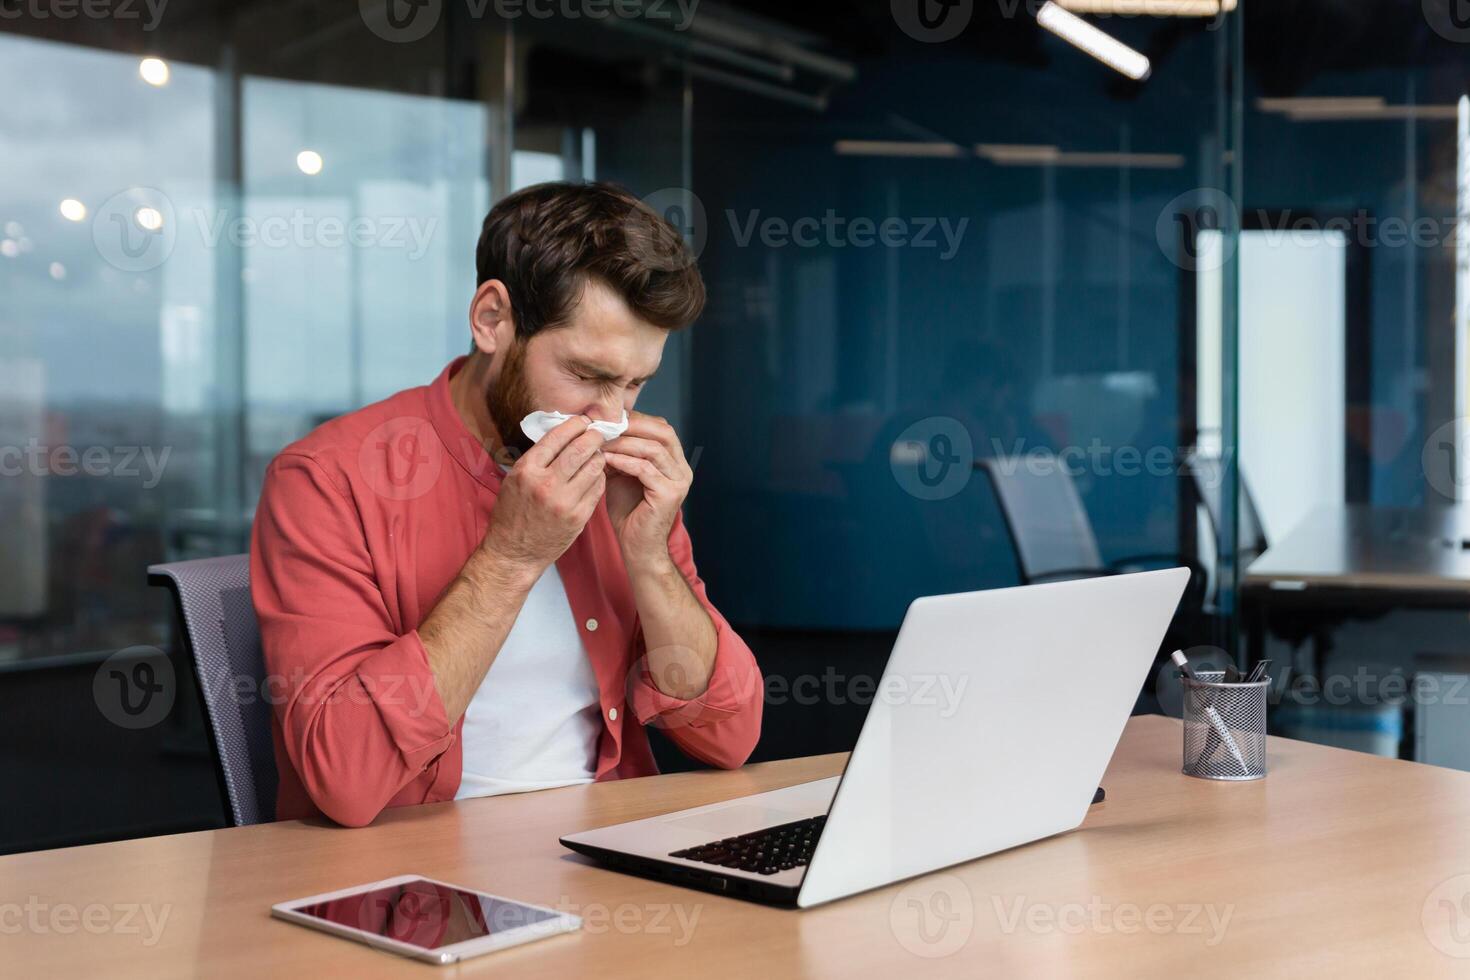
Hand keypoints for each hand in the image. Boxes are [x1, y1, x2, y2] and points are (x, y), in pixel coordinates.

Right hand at [482, 416, 606, 574]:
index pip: (557, 437)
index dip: (575, 424)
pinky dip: (599, 477)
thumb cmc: (512, 513)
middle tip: (598, 432)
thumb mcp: (515, 480)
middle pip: (580, 449)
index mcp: (527, 470)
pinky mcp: (578, 517)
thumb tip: (563, 434)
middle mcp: (545, 484)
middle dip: (594, 436)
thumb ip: (537, 458)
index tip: (583, 420)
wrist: (514, 553)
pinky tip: (595, 474)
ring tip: (597, 454)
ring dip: (599, 456)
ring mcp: (564, 502)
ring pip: (594, 467)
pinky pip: (598, 488)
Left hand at [603, 412, 692, 569]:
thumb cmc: (629, 511)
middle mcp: (682, 469)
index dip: (636, 419)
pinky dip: (624, 461)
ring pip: (654, 448)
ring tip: (602, 441)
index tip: (609, 416)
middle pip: (663, 432)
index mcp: (675, 461)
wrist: (636, 546)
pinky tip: (606, 459)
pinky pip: (646, 469)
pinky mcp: (669, 494)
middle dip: (633, 425)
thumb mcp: (622, 474)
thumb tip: (600, 427)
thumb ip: (619, 452)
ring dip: (625, 442)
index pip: (661, 427)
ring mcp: (679, 481)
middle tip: (606, 423)